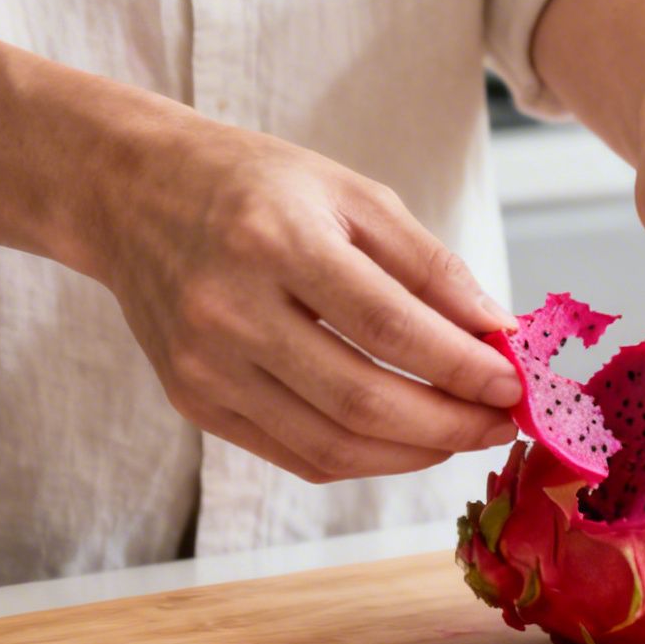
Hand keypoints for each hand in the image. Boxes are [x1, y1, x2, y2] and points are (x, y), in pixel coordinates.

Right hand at [83, 123, 521, 481]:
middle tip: (501, 422)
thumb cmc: (254, 185)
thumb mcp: (352, 194)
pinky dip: (364, 458)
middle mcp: (229, 309)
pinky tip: (406, 441)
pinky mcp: (193, 402)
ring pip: (331, 444)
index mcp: (275, 240)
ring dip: (414, 453)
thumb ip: (429, 265)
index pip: (389, 327)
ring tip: (463, 434)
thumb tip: (498, 332)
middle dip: (449, 423)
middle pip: (361, 399)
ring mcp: (204, 365)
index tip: (513, 384)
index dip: (462, 366)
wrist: (131, 193)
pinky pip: (295, 454)